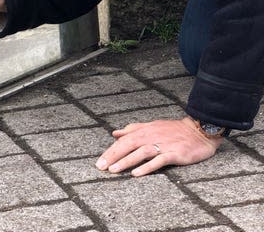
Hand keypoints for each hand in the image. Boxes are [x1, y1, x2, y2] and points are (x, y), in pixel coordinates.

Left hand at [96, 117, 222, 176]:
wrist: (199, 130)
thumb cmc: (174, 130)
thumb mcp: (151, 126)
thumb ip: (133, 129)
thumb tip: (115, 133)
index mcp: (144, 131)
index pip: (123, 141)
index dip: (110, 151)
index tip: (100, 161)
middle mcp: (151, 137)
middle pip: (128, 146)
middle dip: (113, 156)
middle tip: (101, 167)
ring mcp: (163, 145)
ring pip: (140, 153)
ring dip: (126, 161)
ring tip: (114, 170)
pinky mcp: (174, 153)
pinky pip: (158, 161)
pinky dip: (147, 167)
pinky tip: (136, 173)